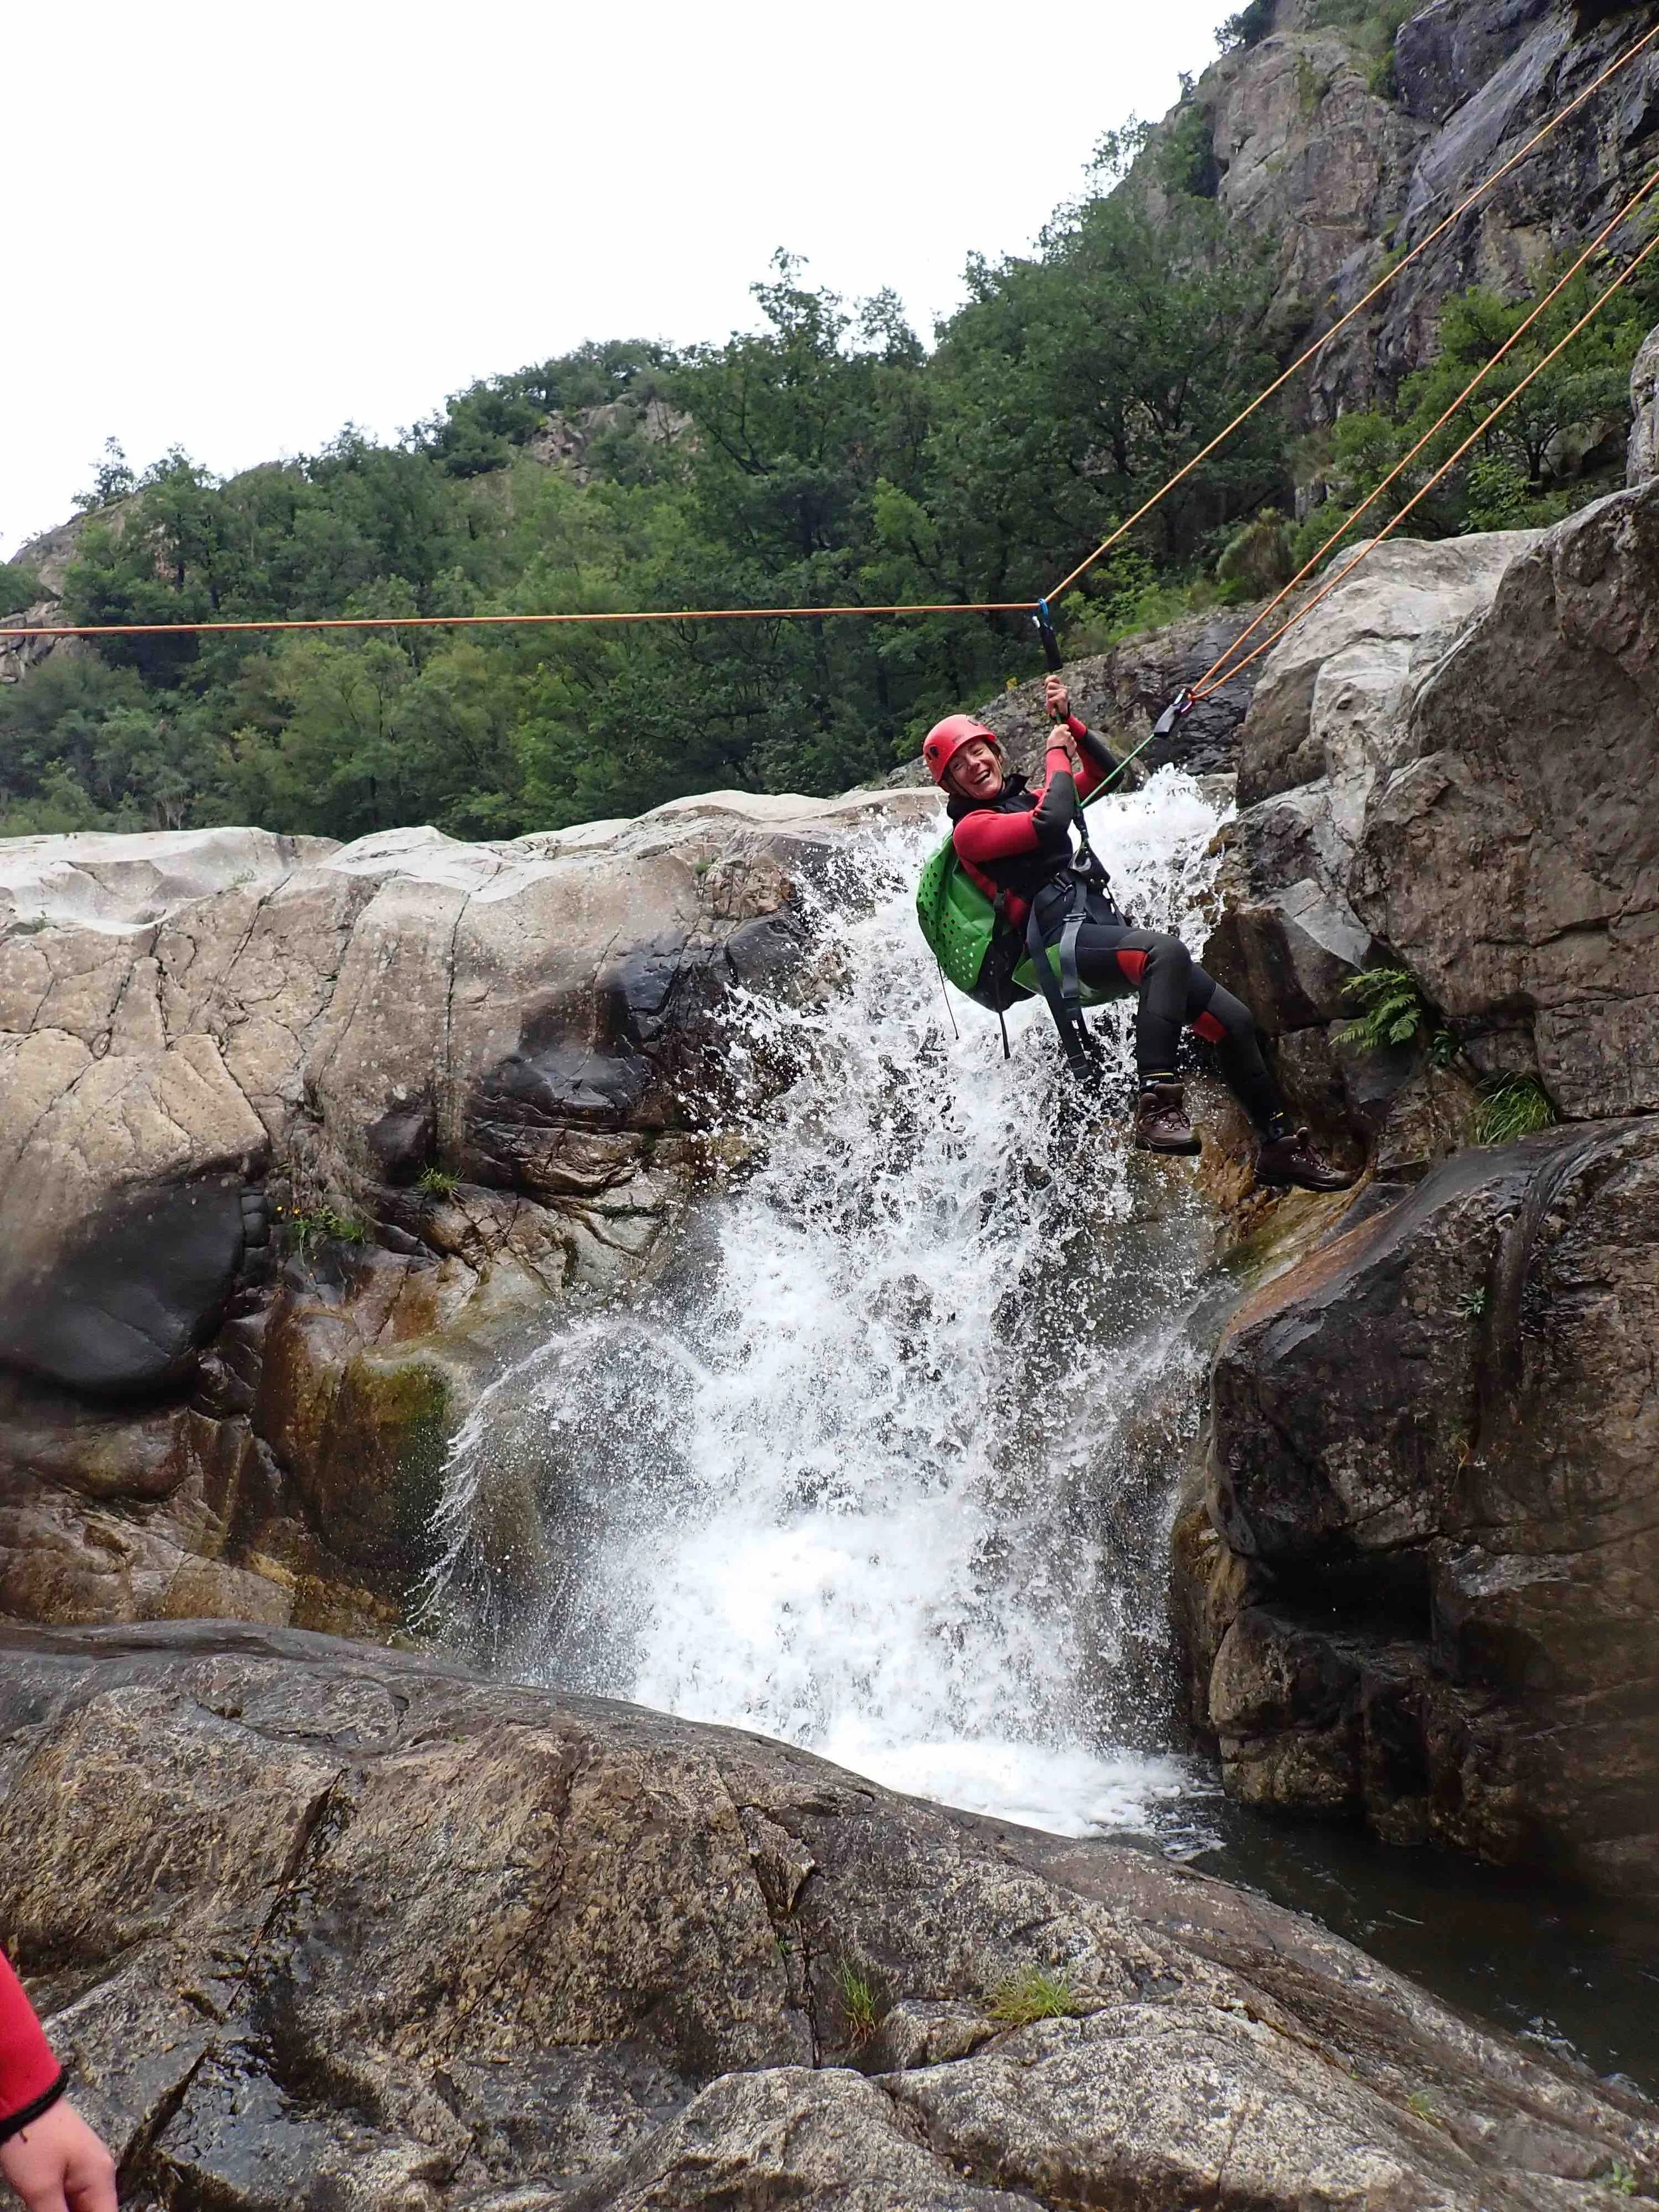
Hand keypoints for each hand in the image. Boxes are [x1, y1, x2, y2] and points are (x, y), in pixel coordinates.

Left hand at [1, 2101, 116, 2211]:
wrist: (23, 2096)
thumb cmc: (34, 2142)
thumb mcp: (41, 2189)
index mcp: (101, 2179)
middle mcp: (99, 2174)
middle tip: (46, 2210)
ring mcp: (84, 2168)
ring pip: (81, 2207)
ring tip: (43, 2205)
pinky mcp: (68, 2166)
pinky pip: (70, 2198)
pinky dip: (60, 2209)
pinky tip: (42, 2206)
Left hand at [1044, 675, 1070, 723]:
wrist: (1062, 716)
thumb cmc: (1056, 706)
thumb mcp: (1051, 696)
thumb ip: (1050, 688)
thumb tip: (1048, 683)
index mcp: (1062, 686)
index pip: (1054, 678)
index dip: (1048, 680)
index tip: (1046, 686)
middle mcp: (1064, 688)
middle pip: (1049, 685)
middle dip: (1048, 694)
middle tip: (1052, 701)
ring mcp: (1064, 692)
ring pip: (1049, 692)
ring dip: (1049, 700)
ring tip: (1053, 704)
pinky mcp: (1062, 697)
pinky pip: (1050, 699)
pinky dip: (1049, 705)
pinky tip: (1053, 708)